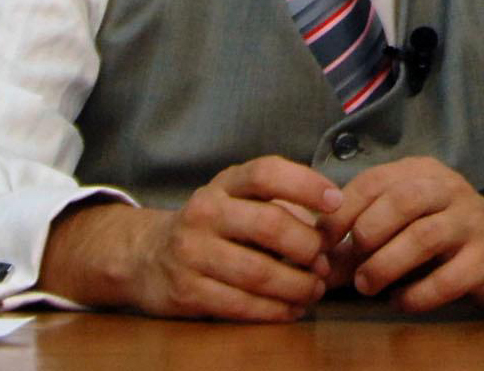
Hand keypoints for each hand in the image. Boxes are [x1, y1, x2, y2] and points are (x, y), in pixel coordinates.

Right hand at [42, 156, 342, 320]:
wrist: (146, 256)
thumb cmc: (211, 227)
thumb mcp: (236, 201)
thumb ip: (278, 206)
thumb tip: (331, 227)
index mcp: (224, 185)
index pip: (266, 172)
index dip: (305, 184)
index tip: (336, 201)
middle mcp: (205, 212)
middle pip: (270, 224)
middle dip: (308, 247)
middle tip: (324, 261)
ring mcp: (192, 252)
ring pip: (260, 272)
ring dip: (298, 286)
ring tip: (314, 290)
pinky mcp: (187, 290)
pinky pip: (242, 305)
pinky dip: (275, 311)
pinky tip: (291, 309)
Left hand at [321, 156, 483, 311]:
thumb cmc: (440, 232)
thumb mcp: (402, 223)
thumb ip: (361, 238)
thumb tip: (319, 264)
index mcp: (420, 172)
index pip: (373, 181)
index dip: (342, 212)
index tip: (322, 242)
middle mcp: (448, 189)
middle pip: (401, 201)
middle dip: (368, 233)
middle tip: (350, 265)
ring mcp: (472, 222)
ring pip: (425, 236)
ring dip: (388, 265)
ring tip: (368, 286)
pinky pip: (448, 278)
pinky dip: (417, 294)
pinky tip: (402, 301)